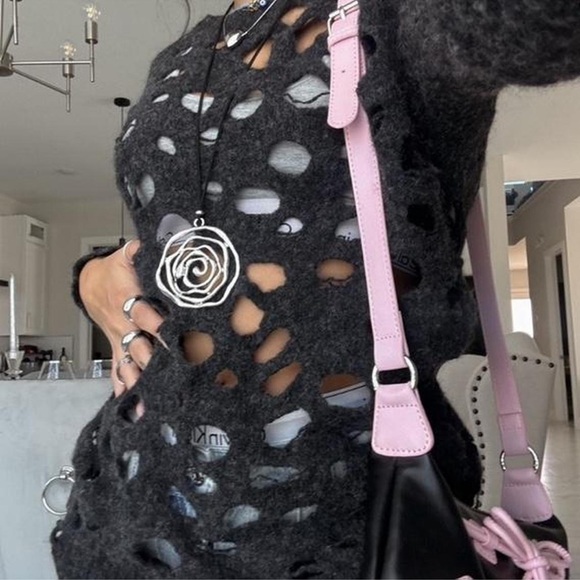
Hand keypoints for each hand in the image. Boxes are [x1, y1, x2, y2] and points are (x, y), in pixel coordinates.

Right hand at [79, 240, 164, 396]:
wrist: (91, 283)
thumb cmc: (116, 269)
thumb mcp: (129, 254)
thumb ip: (146, 250)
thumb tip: (167, 242)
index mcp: (127, 297)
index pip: (143, 312)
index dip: (156, 324)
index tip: (171, 336)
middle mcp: (123, 321)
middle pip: (138, 343)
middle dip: (152, 360)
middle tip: (170, 376)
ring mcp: (119, 337)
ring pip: (128, 360)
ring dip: (137, 379)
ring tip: (148, 400)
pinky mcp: (116, 346)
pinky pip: (118, 367)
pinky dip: (122, 385)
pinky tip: (128, 402)